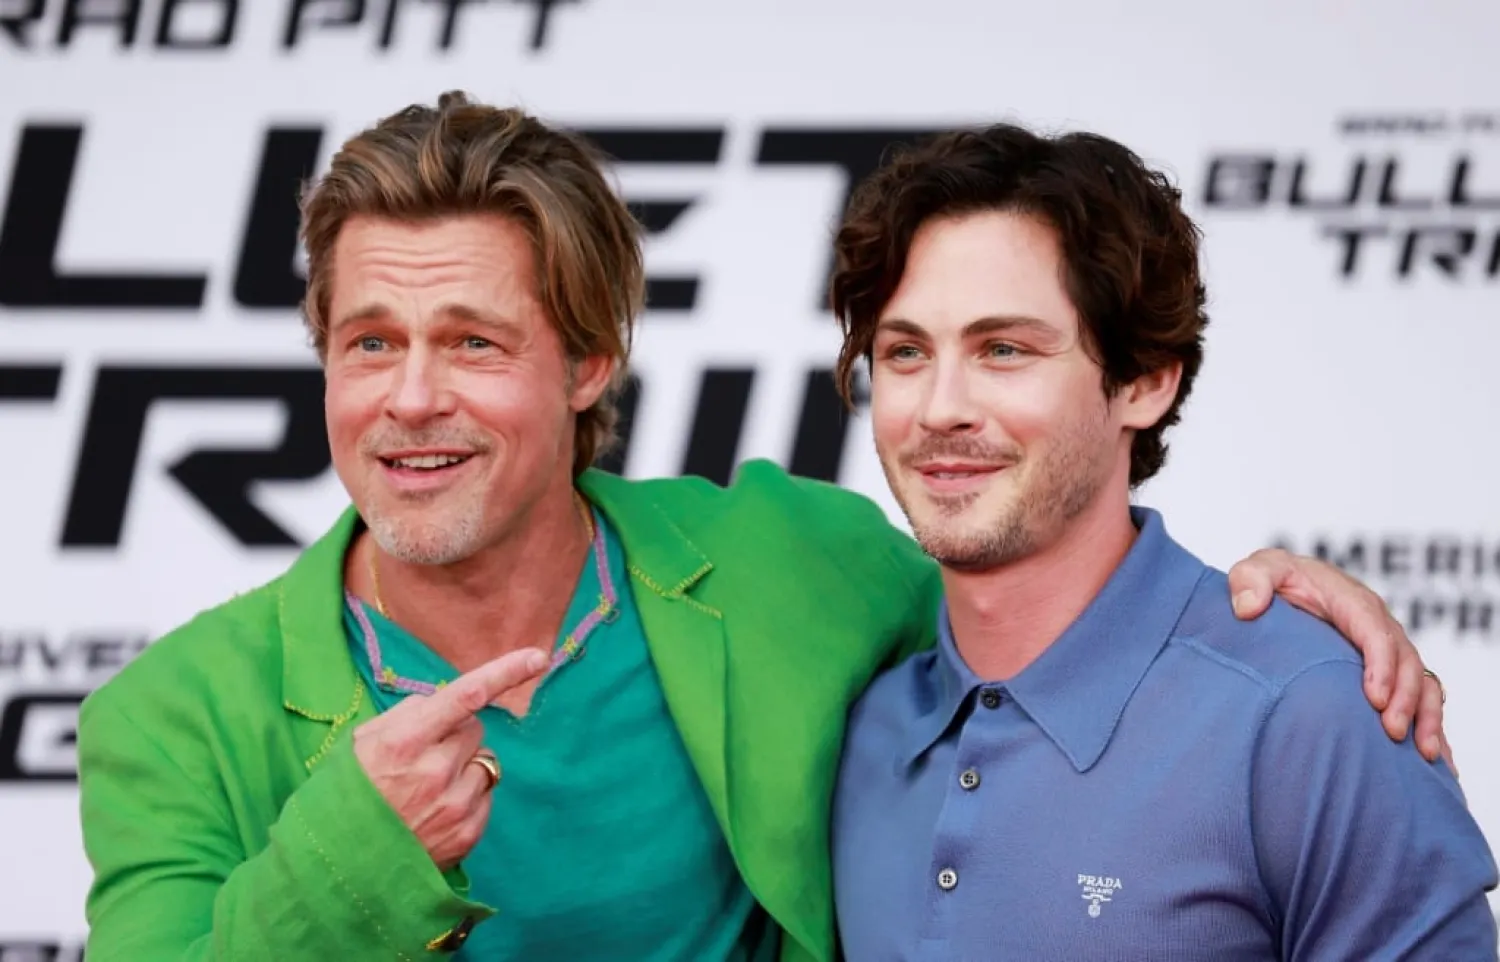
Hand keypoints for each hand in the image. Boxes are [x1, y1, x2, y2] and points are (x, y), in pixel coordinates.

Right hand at [352, 648, 548, 868]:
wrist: (338, 865)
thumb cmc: (348, 794)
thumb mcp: (361, 743)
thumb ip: (407, 715)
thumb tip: (446, 700)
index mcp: (404, 742)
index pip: (466, 696)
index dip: (505, 673)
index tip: (536, 657)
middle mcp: (435, 771)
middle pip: (475, 728)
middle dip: (456, 734)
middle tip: (424, 756)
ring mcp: (455, 805)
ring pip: (485, 760)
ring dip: (464, 766)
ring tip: (427, 788)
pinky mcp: (468, 832)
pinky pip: (486, 794)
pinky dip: (468, 795)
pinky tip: (436, 811)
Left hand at [1226, 548, 1451, 771]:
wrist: (1286, 588)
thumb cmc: (1274, 580)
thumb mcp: (1259, 569)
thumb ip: (1251, 580)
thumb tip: (1247, 607)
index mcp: (1352, 602)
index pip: (1375, 631)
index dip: (1381, 664)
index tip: (1375, 698)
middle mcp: (1379, 626)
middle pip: (1406, 661)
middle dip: (1405, 698)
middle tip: (1392, 732)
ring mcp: (1388, 650)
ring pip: (1421, 682)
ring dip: (1426, 716)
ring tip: (1423, 753)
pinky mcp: (1389, 671)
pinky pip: (1421, 697)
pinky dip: (1431, 725)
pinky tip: (1434, 761)